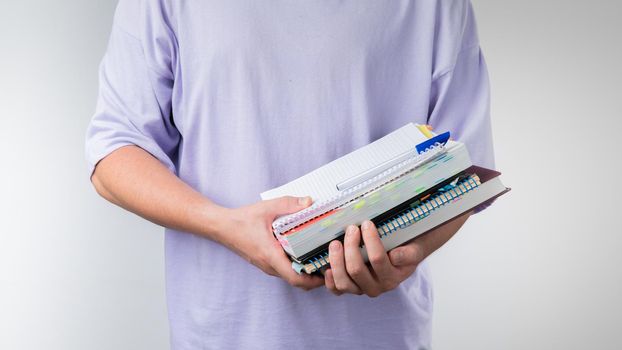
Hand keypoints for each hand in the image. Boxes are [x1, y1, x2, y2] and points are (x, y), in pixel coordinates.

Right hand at [218, 196, 323, 290]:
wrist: (221, 227)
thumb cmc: (241, 220)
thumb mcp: (267, 208)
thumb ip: (289, 204)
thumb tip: (309, 202)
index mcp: (270, 255)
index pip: (295, 279)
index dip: (313, 280)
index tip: (326, 273)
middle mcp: (269, 265)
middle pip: (295, 280)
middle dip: (313, 277)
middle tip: (328, 264)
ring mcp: (266, 265)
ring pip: (289, 275)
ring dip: (304, 272)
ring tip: (319, 259)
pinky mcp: (264, 262)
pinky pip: (283, 269)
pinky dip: (295, 266)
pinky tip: (303, 253)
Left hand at [324, 213, 470, 296]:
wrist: (403, 258)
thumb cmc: (406, 250)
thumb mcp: (414, 250)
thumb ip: (409, 253)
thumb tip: (395, 256)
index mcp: (392, 278)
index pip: (378, 260)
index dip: (371, 240)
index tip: (366, 223)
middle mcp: (376, 287)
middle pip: (357, 270)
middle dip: (350, 247)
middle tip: (350, 229)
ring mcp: (361, 289)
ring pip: (343, 283)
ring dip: (336, 261)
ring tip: (335, 243)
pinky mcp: (350, 288)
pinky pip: (336, 290)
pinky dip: (329, 280)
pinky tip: (326, 267)